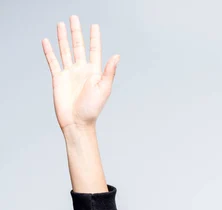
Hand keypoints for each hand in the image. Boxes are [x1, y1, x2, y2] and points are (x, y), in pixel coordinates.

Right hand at [42, 15, 119, 130]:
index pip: (94, 50)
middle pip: (78, 46)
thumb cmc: (92, 109)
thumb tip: (117, 56)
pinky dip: (49, 51)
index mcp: (94, 72)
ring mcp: (69, 73)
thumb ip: (109, 72)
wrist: (77, 122)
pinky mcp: (58, 78)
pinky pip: (53, 61)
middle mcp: (81, 70)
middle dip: (76, 32)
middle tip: (74, 17)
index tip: (94, 26)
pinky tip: (46, 41)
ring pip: (65, 50)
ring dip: (63, 37)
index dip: (94, 38)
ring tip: (61, 24)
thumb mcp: (103, 89)